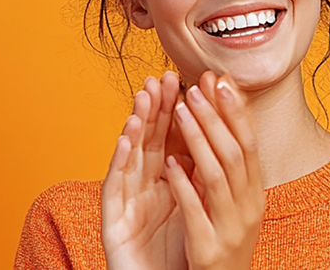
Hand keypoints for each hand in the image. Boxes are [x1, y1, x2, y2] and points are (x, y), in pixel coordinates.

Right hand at [101, 72, 190, 269]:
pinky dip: (120, 163)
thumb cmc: (179, 254)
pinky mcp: (112, 223)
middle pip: (150, 142)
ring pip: (130, 158)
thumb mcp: (195, 207)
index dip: (179, 111)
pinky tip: (126, 141)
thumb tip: (217, 136)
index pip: (173, 140)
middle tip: (163, 77)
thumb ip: (198, 174)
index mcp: (165, 183)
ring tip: (143, 98)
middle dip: (157, 108)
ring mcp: (126, 204)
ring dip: (137, 126)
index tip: (189, 81)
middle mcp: (143, 189)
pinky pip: (115, 188)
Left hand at [164, 72, 264, 269]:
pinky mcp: (209, 248)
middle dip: (216, 116)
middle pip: (235, 152)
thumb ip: (229, 168)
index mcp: (255, 193)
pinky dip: (183, 184)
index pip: (250, 142)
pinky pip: (195, 211)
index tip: (220, 79)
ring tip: (180, 110)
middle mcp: (249, 208)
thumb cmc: (223, 241)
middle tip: (196, 86)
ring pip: (217, 176)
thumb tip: (222, 118)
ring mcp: (231, 228)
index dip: (236, 110)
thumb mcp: (235, 203)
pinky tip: (169, 162)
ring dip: (198, 139)